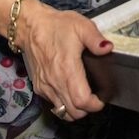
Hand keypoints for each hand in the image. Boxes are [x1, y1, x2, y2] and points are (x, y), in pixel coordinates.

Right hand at [15, 0, 113, 119]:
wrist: (30, 27)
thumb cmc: (56, 26)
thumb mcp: (81, 26)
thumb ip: (96, 39)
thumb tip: (108, 49)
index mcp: (67, 69)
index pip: (82, 101)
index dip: (95, 105)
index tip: (102, 99)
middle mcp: (55, 82)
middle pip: (74, 112)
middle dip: (87, 110)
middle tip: (95, 99)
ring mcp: (45, 86)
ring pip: (62, 112)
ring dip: (75, 110)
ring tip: (84, 98)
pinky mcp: (39, 87)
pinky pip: (53, 105)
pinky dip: (64, 105)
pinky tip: (70, 94)